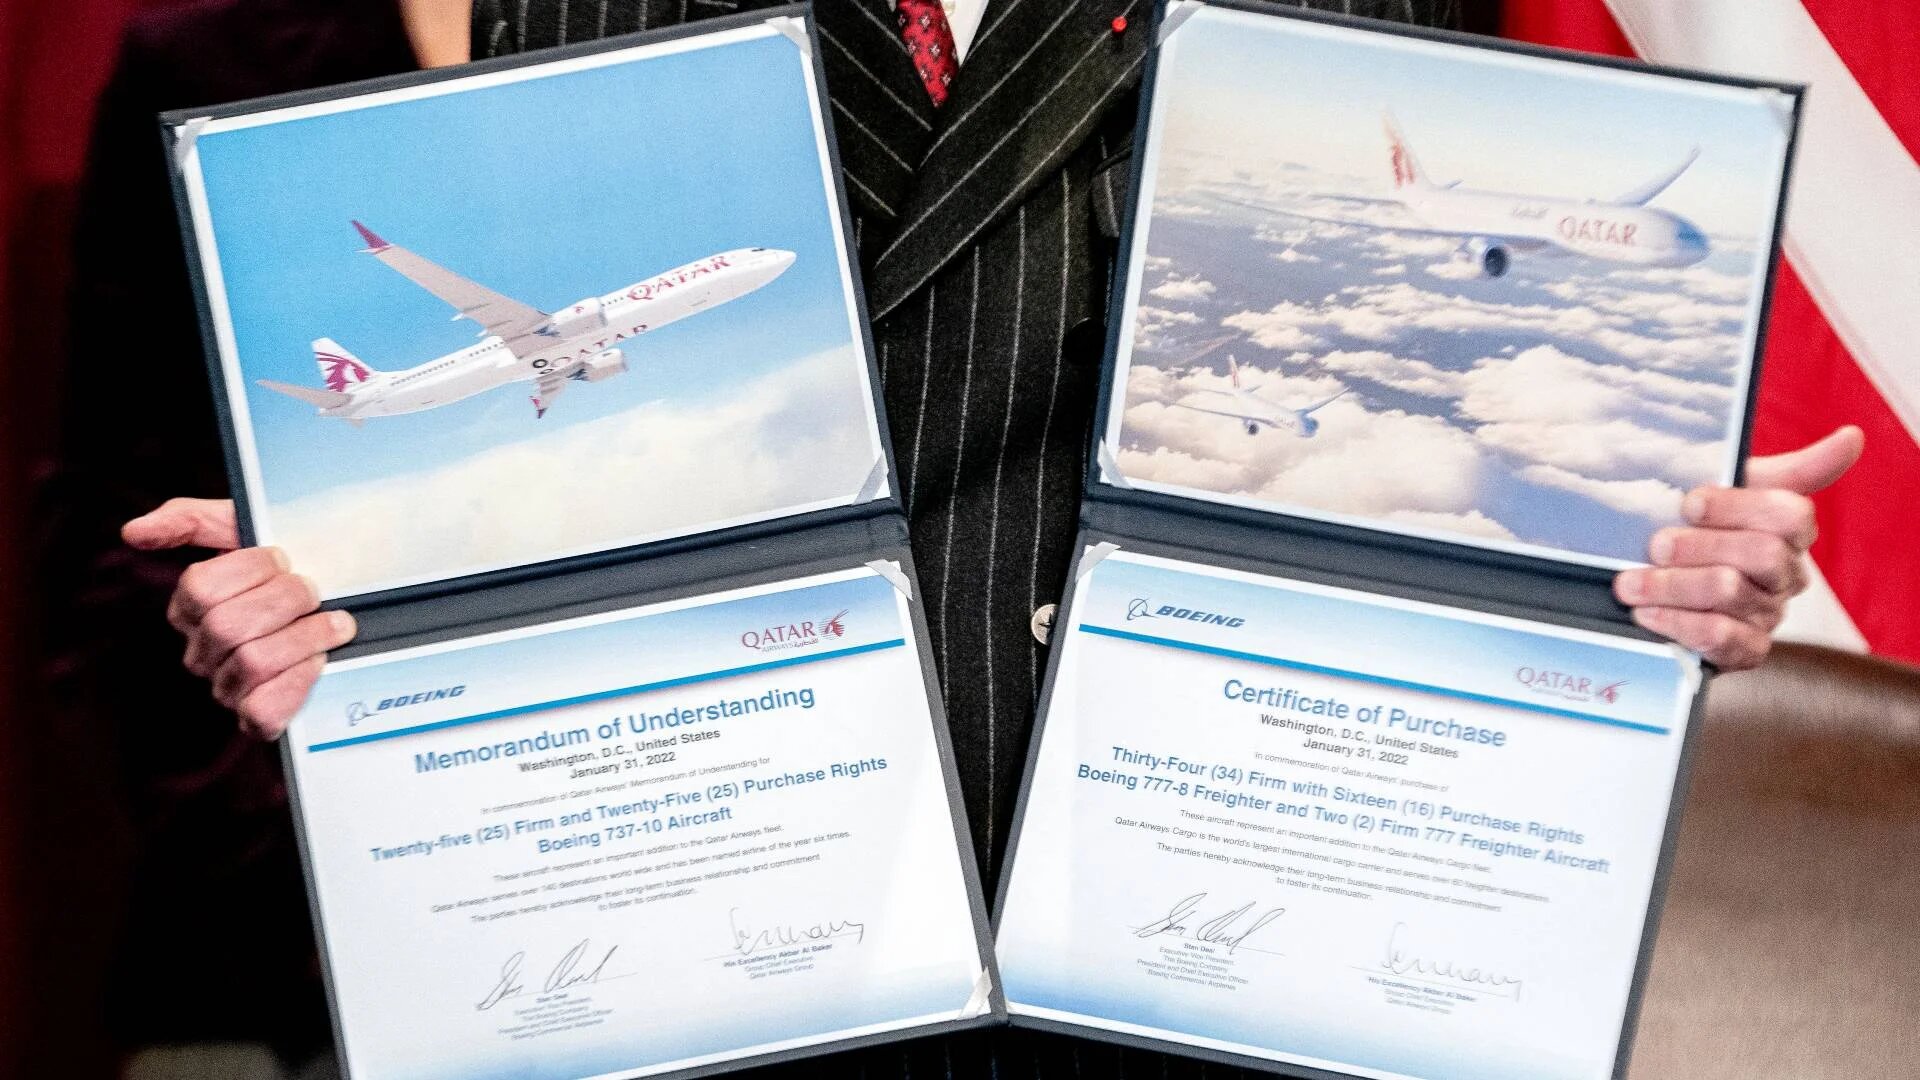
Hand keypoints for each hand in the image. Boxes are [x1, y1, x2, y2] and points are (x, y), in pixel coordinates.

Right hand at [122, 498, 354, 738]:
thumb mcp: (242, 530)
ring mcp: (226, 688)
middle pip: (227, 626)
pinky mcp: (256, 719)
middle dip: (283, 601)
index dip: (251, 569)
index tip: (285, 559)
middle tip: (315, 591)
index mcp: (190, 607)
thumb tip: (133, 531)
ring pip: (251, 664)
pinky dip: (298, 682)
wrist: (348, 601)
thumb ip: (189, 520)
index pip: (199, 588)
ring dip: (304, 637)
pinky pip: (263, 710)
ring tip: (334, 623)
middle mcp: (201, 651)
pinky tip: (320, 660)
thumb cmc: (289, 567)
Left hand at [1614, 426, 1863, 670]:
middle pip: (1763, 554)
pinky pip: (1720, 638)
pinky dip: (1677, 622)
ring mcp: (1768, 614)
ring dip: (1672, 585)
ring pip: (1730, 593)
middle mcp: (1786, 574)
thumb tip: (1852, 437)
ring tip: (1630, 583)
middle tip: (1656, 545)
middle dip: (1699, 546)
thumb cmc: (1697, 527)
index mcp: (1790, 531)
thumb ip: (1792, 467)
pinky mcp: (1745, 651)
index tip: (1689, 503)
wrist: (1656, 581)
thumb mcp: (1731, 487)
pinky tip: (1645, 613)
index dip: (1737, 507)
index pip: (1790, 515)